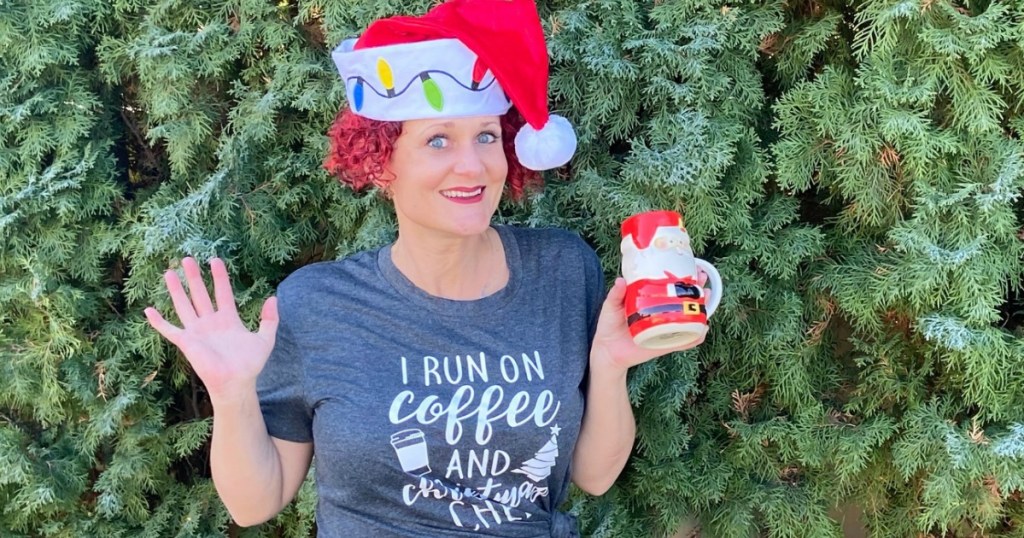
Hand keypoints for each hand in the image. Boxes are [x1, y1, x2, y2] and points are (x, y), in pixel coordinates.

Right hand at [144, 257, 278, 401]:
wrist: (237, 383)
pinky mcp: (187, 343)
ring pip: (184, 306)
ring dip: (176, 290)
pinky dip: (158, 322)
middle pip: (200, 294)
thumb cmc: (250, 364)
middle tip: (186, 258)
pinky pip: (169, 330)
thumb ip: (270, 319)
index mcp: (228, 319)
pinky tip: (148, 310)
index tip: (214, 260)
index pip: (222, 292)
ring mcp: (197, 332)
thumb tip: (273, 298)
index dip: (219, 277)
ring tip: (169, 272)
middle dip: (193, 277)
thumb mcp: (265, 339)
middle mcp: (211, 322)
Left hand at [591, 271, 709, 371]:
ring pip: (688, 319)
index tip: (693, 266)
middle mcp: (661, 314)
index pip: (670, 287)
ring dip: (701, 310)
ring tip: (707, 299)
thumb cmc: (609, 325)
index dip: (682, 277)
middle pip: (684, 300)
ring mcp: (664, 329)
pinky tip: (703, 330)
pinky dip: (694, 338)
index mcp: (651, 302)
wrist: (607, 351)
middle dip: (697, 290)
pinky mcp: (664, 345)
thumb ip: (615, 295)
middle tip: (703, 280)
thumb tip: (621, 280)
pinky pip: (683, 342)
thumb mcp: (611, 306)